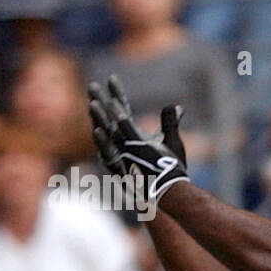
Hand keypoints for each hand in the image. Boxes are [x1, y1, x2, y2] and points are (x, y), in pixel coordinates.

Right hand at [88, 76, 188, 203]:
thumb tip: (178, 106)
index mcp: (132, 134)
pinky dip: (104, 141)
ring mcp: (120, 155)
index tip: (113, 78)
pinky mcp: (120, 168)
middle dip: (99, 102)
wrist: (166, 192)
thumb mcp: (171, 141)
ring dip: (98, 120)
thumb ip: (170, 122)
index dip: (118, 94)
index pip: (122, 110)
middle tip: (92, 85)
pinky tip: (97, 129)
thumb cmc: (167, 168)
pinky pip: (109, 153)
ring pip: (105, 135)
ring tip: (92, 104)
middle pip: (108, 119)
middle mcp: (122, 143)